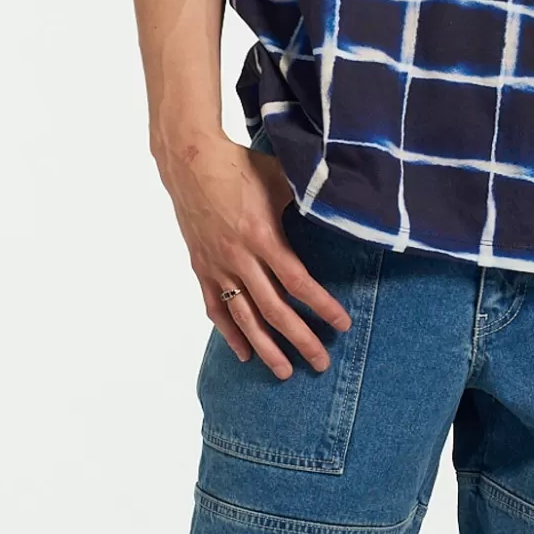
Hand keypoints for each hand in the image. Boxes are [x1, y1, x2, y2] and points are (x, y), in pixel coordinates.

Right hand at [155, 134, 352, 377]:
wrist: (190, 161)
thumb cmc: (240, 166)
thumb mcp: (279, 180)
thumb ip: (306, 202)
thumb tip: (339, 212)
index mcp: (262, 236)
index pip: (297, 282)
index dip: (322, 306)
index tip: (343, 325)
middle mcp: (239, 257)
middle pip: (274, 310)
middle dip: (300, 339)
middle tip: (321, 362)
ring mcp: (217, 266)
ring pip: (244, 317)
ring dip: (266, 348)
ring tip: (284, 372)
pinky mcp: (202, 267)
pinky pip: (216, 308)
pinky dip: (230, 333)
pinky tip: (245, 353)